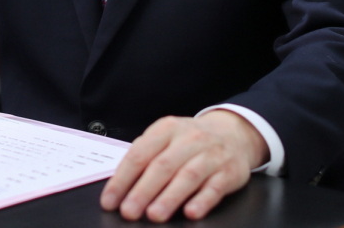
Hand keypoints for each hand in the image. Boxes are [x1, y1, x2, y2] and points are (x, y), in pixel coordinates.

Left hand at [100, 111, 268, 221]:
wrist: (234, 133)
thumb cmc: (190, 141)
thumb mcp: (166, 137)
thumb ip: (145, 156)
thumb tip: (119, 186)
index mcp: (166, 129)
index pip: (140, 154)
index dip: (122, 179)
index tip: (110, 201)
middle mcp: (189, 139)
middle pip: (162, 166)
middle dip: (143, 191)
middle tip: (128, 211)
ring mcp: (211, 155)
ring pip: (188, 176)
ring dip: (169, 197)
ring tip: (154, 215)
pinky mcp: (229, 172)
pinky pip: (215, 187)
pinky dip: (202, 200)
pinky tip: (190, 212)